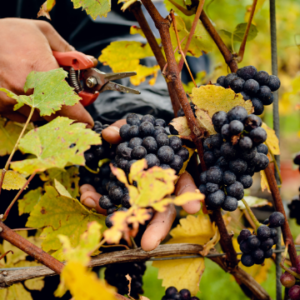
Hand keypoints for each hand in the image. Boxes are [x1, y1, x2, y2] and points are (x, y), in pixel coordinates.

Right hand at [0, 18, 95, 126]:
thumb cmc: (7, 34)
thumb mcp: (42, 32)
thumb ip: (67, 50)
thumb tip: (87, 62)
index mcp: (41, 71)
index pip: (68, 105)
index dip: (81, 116)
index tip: (87, 121)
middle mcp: (25, 90)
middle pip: (56, 114)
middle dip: (67, 112)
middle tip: (70, 103)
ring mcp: (11, 100)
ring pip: (40, 116)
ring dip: (48, 109)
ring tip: (43, 90)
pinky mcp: (0, 106)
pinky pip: (23, 117)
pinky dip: (31, 109)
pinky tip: (28, 94)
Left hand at [80, 120, 200, 250]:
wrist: (130, 137)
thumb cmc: (141, 132)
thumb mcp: (136, 126)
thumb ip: (125, 128)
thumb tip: (109, 135)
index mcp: (171, 171)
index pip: (184, 185)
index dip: (188, 197)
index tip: (191, 209)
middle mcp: (158, 189)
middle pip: (163, 211)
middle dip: (156, 228)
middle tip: (147, 245)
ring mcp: (140, 196)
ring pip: (137, 214)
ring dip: (120, 219)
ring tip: (104, 218)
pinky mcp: (122, 196)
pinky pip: (113, 204)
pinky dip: (100, 203)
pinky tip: (88, 197)